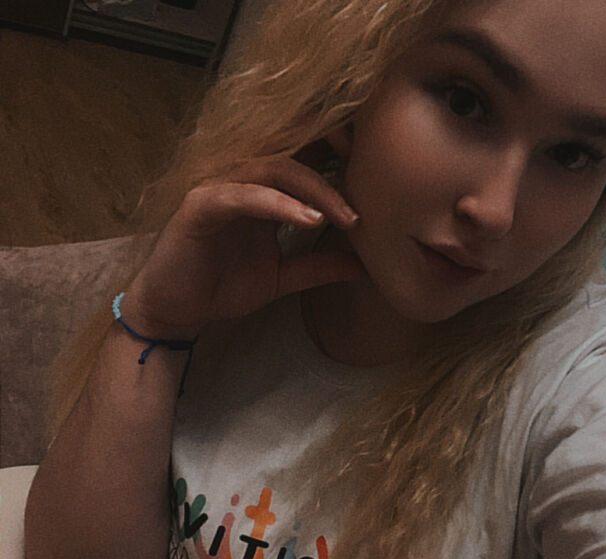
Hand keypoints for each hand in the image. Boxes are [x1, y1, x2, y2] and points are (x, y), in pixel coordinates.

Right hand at [124, 148, 365, 337]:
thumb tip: (365, 266)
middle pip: (296, 155)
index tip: (379, 169)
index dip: (338, 153)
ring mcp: (221, 189)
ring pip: (274, 170)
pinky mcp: (201, 205)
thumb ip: (320, 266)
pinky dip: (278, 205)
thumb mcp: (284, 277)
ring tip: (347, 216)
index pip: (304, 159)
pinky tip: (308, 220)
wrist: (178, 310)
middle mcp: (244, 183)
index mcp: (265, 194)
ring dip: (314, 190)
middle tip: (373, 180)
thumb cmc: (222, 287)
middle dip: (335, 162)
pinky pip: (244, 196)